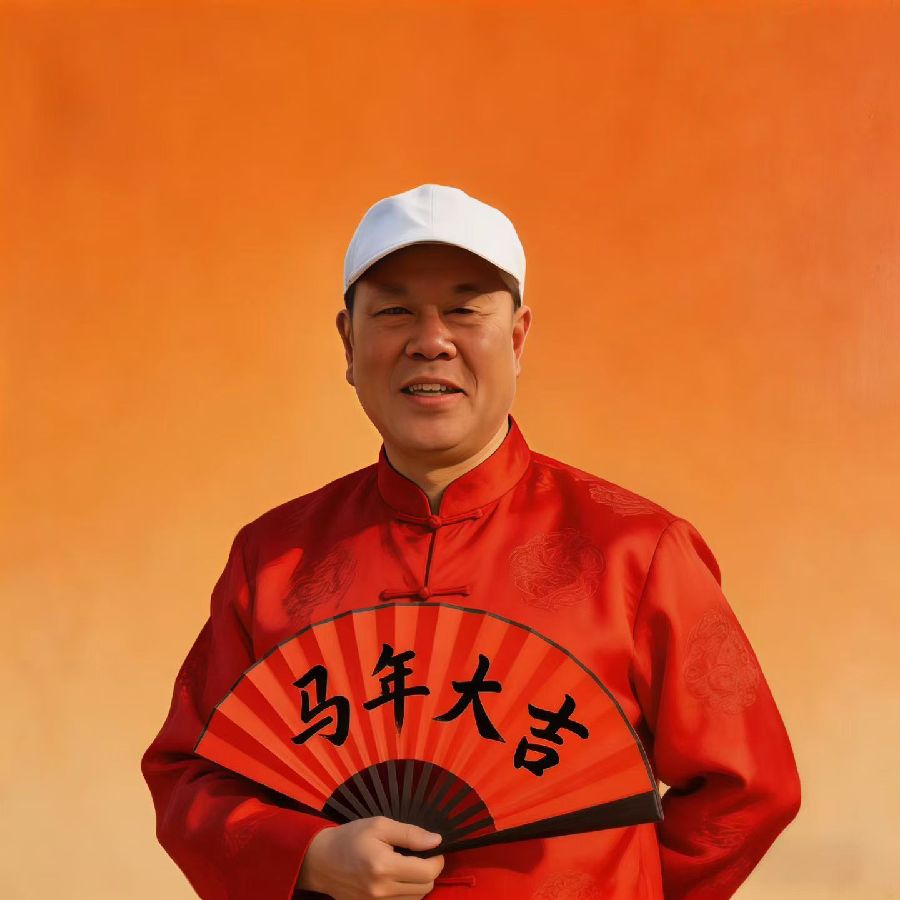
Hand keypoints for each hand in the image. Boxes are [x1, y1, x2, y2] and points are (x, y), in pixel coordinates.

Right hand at [296, 816, 444, 898]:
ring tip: (407, 866)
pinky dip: (406, 894)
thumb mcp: (379, 825)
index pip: (428, 872)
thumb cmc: (351, 837)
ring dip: (418, 883)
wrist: (321, 860)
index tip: (432, 848)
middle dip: (429, 870)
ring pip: (416, 899)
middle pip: (425, 888)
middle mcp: (382, 891)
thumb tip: (436, 840)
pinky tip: (397, 879)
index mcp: (385, 866)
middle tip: (419, 855)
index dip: (437, 859)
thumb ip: (410, 833)